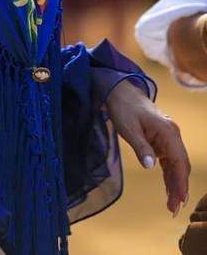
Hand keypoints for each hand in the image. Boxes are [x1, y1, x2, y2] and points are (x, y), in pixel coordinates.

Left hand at [105, 80, 189, 216]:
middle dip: (179, 187)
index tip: (180, 200)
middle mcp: (172, 134)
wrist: (119, 91)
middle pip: (180, 165)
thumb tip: (151, 167)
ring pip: (176, 164)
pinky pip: (169, 160)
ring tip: (171, 204)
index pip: (179, 161)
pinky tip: (168, 188)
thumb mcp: (128, 129)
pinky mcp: (161, 139)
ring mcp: (168, 136)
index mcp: (167, 131)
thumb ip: (141, 147)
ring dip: (174, 183)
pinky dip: (169, 174)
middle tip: (173, 209)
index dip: (180, 182)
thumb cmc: (123, 108)